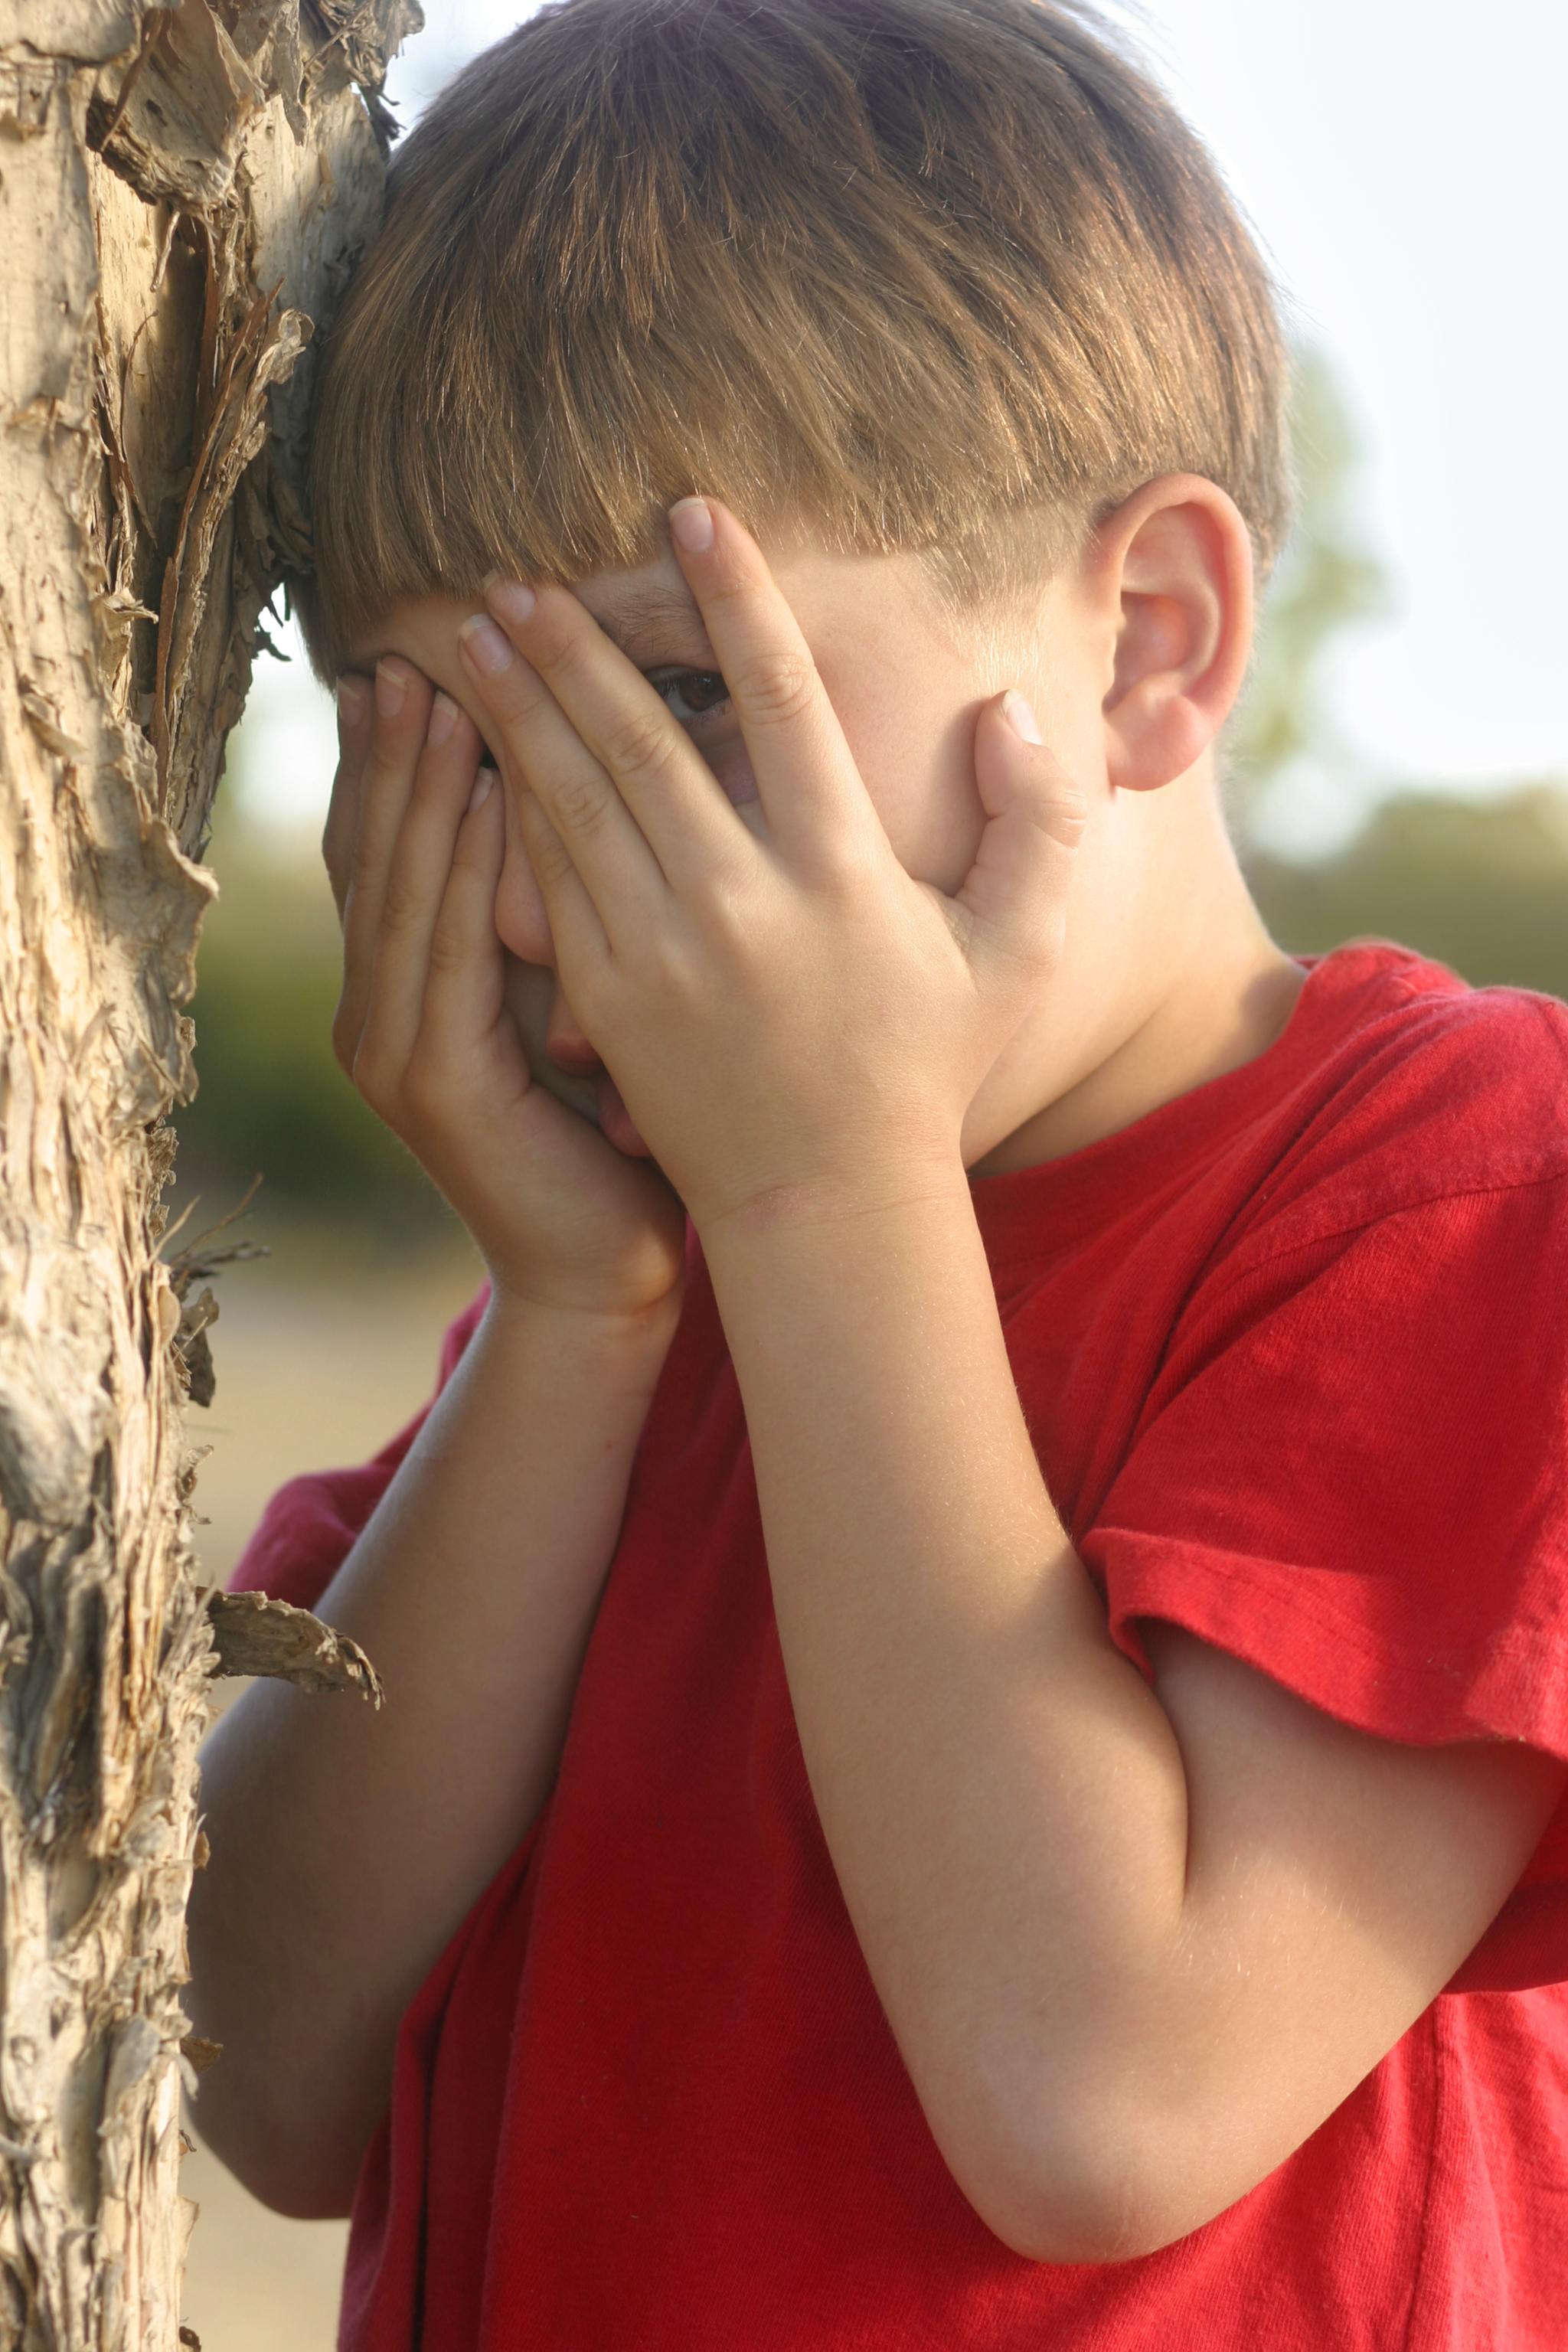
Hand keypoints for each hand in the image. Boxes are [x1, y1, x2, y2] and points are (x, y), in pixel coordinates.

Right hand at [323, 659, 685, 1317]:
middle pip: (376, 852)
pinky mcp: (433, 1085)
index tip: (422, 660)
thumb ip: (558, 914)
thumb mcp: (580, 1000)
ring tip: (443, 686)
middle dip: (394, 749)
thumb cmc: (622, 1135)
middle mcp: (383, 1011)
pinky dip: (460, 866)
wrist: (612, 1270)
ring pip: (400, 888)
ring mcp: (395, 1051)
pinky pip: (444, 950)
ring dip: (419, 784)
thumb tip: (598, 792)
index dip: (397, 757)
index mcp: (412, 989)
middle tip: (418, 646)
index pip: (393, 849)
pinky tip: (483, 791)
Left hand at [456, 499, 1086, 1238]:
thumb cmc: (926, 1067)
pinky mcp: (604, 997)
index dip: (737, 599)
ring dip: (520, 709)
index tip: (694, 514)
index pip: (784, 704)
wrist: (823, 1203)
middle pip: (641, 742)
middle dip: (576, 645)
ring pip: (574, 801)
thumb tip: (1017, 711)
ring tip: (474, 632)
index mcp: (842, 877)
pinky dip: (508, 803)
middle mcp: (741, 905)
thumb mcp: (1020, 953)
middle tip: (520, 568)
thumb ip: (1042, 826)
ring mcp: (660, 953)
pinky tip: (475, 750)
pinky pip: (547, 877)